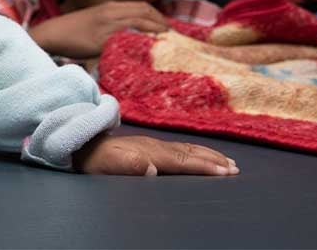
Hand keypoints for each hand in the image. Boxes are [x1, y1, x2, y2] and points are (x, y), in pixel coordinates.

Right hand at [28, 1, 169, 58]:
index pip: (142, 7)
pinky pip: (126, 38)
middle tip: (173, 36)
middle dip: (162, 22)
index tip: (167, 27)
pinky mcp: (101, 39)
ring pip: (139, 22)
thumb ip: (112, 23)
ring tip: (168, 42)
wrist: (53, 33)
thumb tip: (130, 34)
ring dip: (156, 31)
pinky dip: (140, 41)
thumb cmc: (73, 30)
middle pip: (144, 12)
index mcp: (110, 7)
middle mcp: (111, 12)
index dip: (158, 16)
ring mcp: (106, 25)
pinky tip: (148, 48)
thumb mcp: (95, 21)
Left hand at [74, 133, 237, 176]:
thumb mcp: (107, 166)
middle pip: (190, 153)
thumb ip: (129, 166)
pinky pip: (179, 148)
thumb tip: (151, 170)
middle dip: (214, 160)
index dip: (205, 167)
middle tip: (236, 168)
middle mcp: (154, 146)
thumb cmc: (95, 161)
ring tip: (227, 161)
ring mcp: (152, 144)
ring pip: (186, 149)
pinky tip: (199, 154)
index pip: (182, 161)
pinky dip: (195, 151)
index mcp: (149, 153)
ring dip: (208, 155)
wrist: (81, 145)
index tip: (226, 172)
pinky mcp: (148, 145)